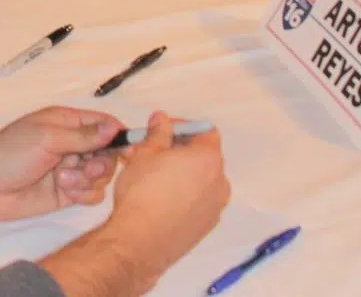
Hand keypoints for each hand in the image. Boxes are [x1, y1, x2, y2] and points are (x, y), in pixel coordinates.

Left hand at [0, 107, 122, 221]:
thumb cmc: (9, 153)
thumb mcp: (47, 138)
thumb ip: (83, 136)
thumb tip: (115, 128)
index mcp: (67, 122)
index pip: (104, 124)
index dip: (119, 135)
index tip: (129, 149)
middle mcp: (72, 145)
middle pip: (108, 152)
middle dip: (102, 162)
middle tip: (86, 167)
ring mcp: (70, 170)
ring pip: (101, 175)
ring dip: (88, 179)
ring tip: (64, 181)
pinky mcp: (67, 193)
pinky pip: (91, 194)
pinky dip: (84, 194)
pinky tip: (65, 192)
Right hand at [95, 113, 229, 293]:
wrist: (140, 241)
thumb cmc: (142, 192)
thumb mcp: (145, 153)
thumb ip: (158, 133)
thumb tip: (161, 119)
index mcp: (208, 159)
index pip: (205, 131)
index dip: (184, 126)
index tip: (162, 130)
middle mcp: (220, 182)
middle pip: (205, 157)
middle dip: (181, 150)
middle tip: (154, 152)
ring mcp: (216, 207)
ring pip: (202, 180)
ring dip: (184, 173)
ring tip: (156, 177)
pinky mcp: (206, 226)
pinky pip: (200, 202)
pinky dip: (186, 195)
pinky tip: (162, 200)